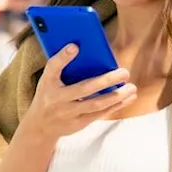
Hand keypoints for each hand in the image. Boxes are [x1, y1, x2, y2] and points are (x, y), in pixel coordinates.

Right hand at [19, 44, 135, 142]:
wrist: (40, 126)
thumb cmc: (48, 95)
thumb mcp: (48, 80)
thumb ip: (62, 66)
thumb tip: (81, 48)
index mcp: (47, 83)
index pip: (52, 68)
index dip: (62, 57)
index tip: (75, 46)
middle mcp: (57, 99)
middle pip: (83, 89)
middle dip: (105, 80)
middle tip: (124, 72)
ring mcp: (68, 113)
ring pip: (95, 104)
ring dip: (116, 96)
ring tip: (131, 87)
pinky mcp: (78, 123)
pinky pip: (99, 114)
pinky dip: (115, 105)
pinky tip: (128, 97)